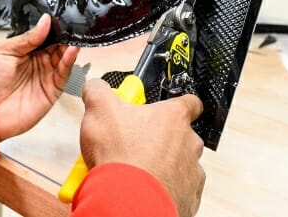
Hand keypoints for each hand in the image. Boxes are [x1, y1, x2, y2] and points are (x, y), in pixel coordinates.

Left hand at [0, 14, 78, 147]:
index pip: (44, 35)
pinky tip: (71, 50)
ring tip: (73, 36)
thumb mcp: (3, 52)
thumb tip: (45, 21)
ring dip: (69, 45)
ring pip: (63, 57)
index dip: (52, 27)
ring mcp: (46, 75)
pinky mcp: (53, 90)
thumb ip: (26, 38)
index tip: (60, 17)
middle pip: (57, 44)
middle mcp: (38, 62)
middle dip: (64, 34)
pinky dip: (69, 61)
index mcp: (25, 50)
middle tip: (70, 24)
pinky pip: (64, 73)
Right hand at [79, 79, 205, 216]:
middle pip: (182, 136)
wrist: (127, 201)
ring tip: (137, 172)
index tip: (165, 110)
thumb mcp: (99, 110)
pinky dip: (165, 189)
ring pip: (181, 164)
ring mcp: (191, 171)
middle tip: (137, 146)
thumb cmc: (120, 156)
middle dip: (162, 141)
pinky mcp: (189, 197)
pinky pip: (180, 190)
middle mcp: (189, 143)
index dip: (178, 105)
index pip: (190, 103)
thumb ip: (98, 91)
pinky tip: (144, 189)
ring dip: (164, 166)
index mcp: (173, 118)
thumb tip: (96, 87)